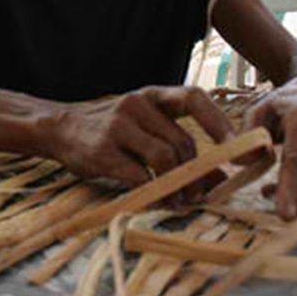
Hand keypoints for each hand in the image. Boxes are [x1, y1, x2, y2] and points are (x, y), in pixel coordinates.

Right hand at [47, 86, 233, 191]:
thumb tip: (218, 176)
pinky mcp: (103, 152)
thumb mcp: (142, 122)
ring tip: (178, 200)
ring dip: (178, 186)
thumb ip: (175, 141)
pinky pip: (139, 177)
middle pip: (183, 141)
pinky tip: (154, 198)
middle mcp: (137, 104)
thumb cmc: (109, 128)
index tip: (237, 147)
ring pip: (165, 159)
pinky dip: (153, 192)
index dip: (219, 121)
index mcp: (152, 95)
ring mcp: (118, 126)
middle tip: (199, 193)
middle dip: (197, 172)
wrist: (59, 127)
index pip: (194, 97)